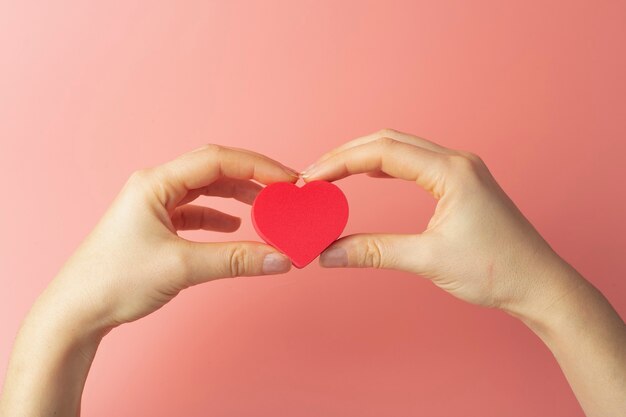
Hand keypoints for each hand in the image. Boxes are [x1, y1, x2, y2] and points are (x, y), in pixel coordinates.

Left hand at [43, 145, 297, 333]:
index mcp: (156, 182)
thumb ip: (235, 260)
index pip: (218, 160)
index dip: (258, 167)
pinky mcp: (156, 224)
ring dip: (237, 195)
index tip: (288, 180)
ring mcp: (154, 205)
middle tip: (283, 190)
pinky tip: (235, 225)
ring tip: (266, 206)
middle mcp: (155, 186)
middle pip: (214, 169)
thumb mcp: (182, 267)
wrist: (76, 311)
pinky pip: (195, 211)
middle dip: (251, 177)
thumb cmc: (114, 281)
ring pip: (206, 189)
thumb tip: (280, 258)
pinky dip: (219, 215)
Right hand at [302, 129, 625, 416]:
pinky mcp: (461, 184)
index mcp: (451, 171)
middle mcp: (456, 162)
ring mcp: (461, 170)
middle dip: (346, 155)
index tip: (312, 179)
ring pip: (402, 149)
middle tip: (314, 175)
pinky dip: (386, 167)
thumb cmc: (496, 270)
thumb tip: (328, 253)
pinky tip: (373, 176)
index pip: (382, 151)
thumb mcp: (428, 260)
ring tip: (334, 174)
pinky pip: (416, 163)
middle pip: (389, 141)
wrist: (539, 284)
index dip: (340, 162)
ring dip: (365, 158)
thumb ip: (372, 251)